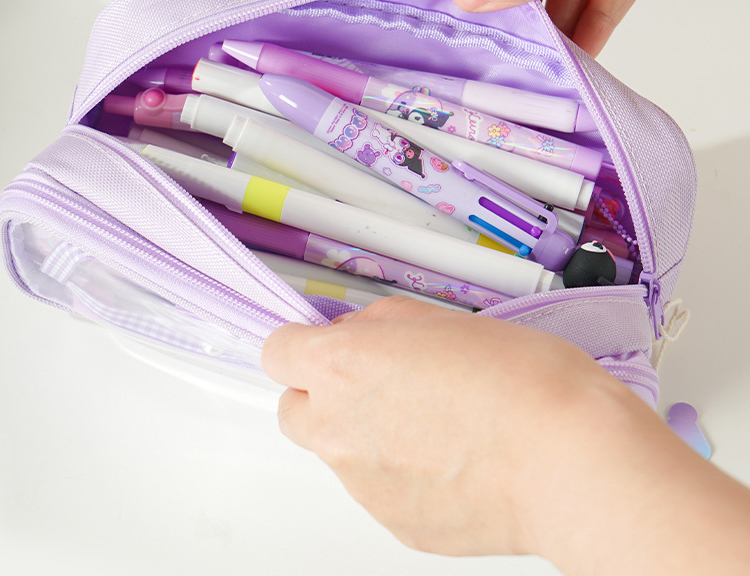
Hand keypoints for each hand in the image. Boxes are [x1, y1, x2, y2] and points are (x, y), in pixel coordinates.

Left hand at [262, 296, 644, 557]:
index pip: (276, 352)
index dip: (299, 346)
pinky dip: (397, 474)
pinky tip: (449, 459)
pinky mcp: (392, 523)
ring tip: (432, 423)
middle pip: (293, 410)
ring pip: (337, 451)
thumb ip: (382, 324)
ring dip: (364, 434)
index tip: (320, 346)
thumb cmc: (518, 381)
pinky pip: (376, 490)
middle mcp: (337, 427)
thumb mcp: (443, 319)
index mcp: (342, 365)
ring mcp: (361, 483)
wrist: (566, 458)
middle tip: (374, 384)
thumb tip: (361, 333)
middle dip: (321, 394)